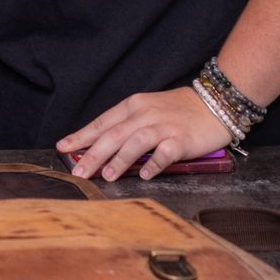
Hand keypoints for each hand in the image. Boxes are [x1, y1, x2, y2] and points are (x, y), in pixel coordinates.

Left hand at [57, 87, 231, 181]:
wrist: (217, 103)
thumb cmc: (179, 110)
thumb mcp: (148, 110)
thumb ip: (128, 126)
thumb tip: (102, 147)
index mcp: (133, 105)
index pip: (102, 122)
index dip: (81, 136)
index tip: (63, 148)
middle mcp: (145, 114)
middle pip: (113, 134)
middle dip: (92, 154)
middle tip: (78, 171)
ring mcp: (164, 126)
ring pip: (135, 141)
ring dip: (119, 160)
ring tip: (107, 176)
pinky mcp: (182, 138)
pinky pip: (165, 152)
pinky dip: (154, 164)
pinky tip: (144, 175)